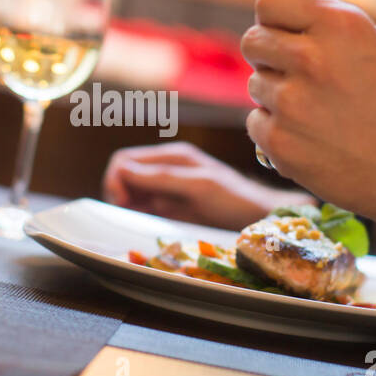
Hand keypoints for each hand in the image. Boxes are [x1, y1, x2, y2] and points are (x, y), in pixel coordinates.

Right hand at [102, 141, 314, 230]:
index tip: (123, 202)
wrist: (259, 219)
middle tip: (128, 211)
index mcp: (172, 155)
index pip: (124, 159)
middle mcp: (167, 167)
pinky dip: (136, 211)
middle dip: (118, 190)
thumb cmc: (234, 200)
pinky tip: (146, 219)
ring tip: (138, 216)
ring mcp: (168, 186)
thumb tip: (123, 170)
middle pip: (123, 172)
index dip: (116, 179)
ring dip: (126, 202)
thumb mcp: (198, 186)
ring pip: (130, 189)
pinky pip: (143, 204)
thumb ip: (162, 177)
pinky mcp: (171, 205)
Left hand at [242, 0, 375, 220]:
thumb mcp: (369, 43)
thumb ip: (319, 11)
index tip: (282, 28)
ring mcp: (292, 102)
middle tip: (297, 73)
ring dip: (276, 95)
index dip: (273, 16)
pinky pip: (256, 123)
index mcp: (338, 26)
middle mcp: (311, 59)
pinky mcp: (280, 142)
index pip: (269, 0)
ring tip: (317, 112)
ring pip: (255, 84)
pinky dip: (276, 130)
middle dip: (268, 54)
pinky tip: (311, 137)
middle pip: (252, 40)